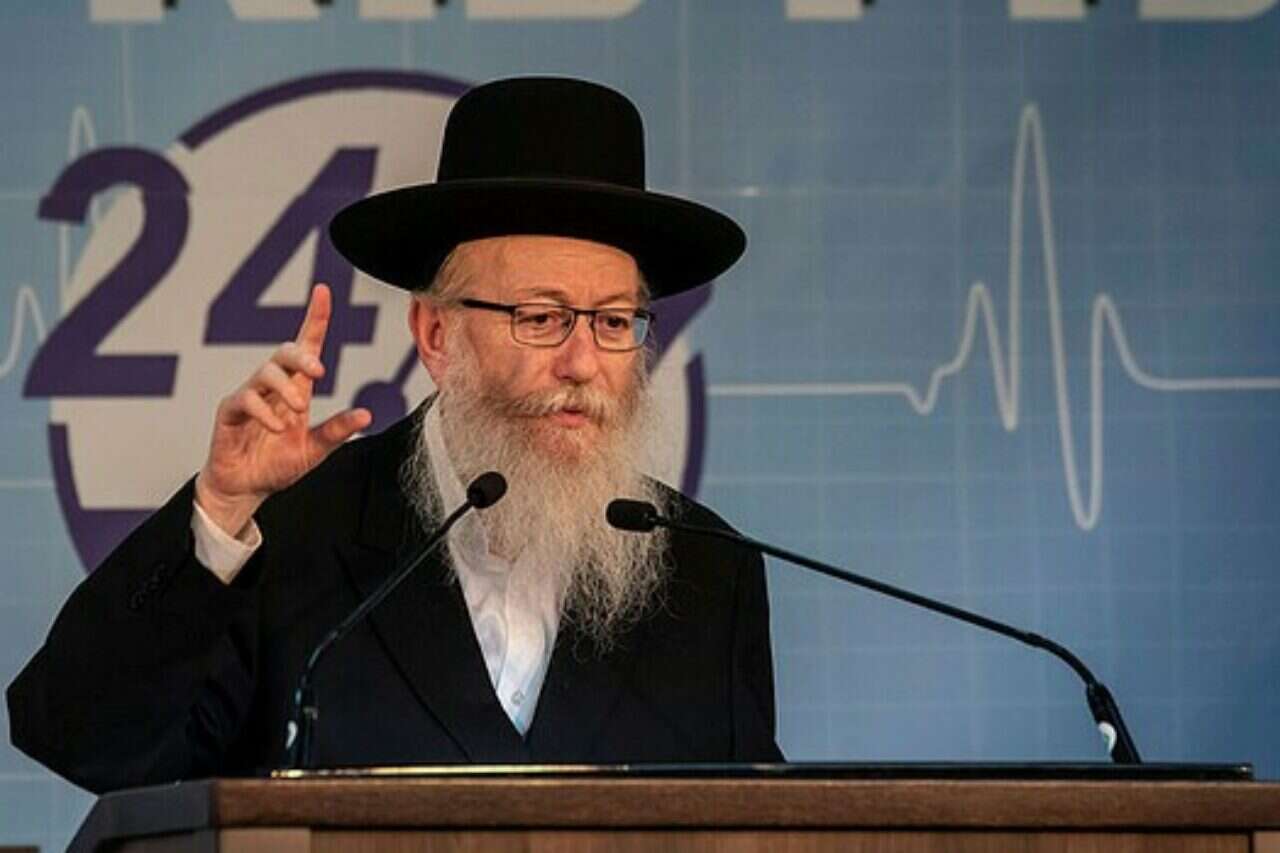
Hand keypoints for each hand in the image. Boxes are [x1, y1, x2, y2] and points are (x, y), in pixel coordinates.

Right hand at [195, 284, 372, 536]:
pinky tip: (277, 427)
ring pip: (266, 371)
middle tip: (319, 371)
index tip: (323, 291)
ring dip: (286, 387)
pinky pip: (245, 399)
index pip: (307, 346)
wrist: (246, 488)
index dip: (315, 319)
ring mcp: (249, 396)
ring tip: (298, 409)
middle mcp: (273, 387)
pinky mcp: (230, 411)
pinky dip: (264, 411)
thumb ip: (337, 431)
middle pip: (285, 352)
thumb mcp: (315, 450)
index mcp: (296, 389)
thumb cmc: (278, 465)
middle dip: (302, 356)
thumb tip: (366, 415)